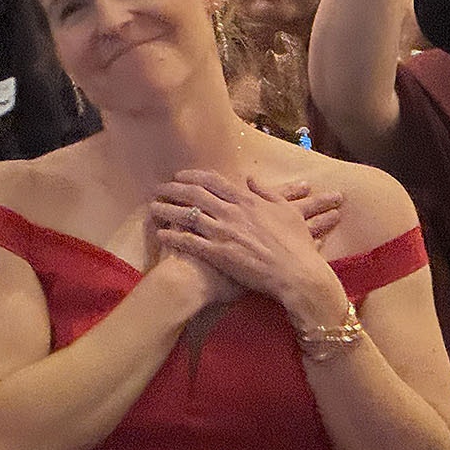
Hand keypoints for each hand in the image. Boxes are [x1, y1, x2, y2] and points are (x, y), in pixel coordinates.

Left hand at [150, 171, 341, 313]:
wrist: (296, 273)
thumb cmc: (296, 244)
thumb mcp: (285, 210)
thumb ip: (266, 192)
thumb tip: (250, 179)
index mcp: (247, 200)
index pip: (213, 181)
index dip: (193, 176)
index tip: (179, 176)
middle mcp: (231, 212)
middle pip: (194, 194)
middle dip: (173, 189)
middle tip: (159, 189)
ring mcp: (223, 233)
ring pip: (187, 216)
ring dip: (167, 210)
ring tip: (153, 208)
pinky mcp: (218, 254)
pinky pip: (189, 242)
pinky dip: (173, 236)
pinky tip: (161, 234)